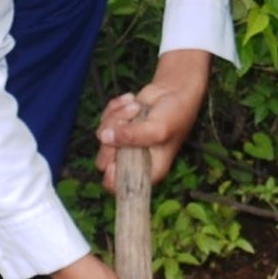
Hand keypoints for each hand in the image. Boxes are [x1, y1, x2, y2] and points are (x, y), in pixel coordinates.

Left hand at [95, 48, 210, 191]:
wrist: (175, 92)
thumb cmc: (175, 116)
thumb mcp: (157, 129)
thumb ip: (132, 137)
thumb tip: (105, 137)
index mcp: (146, 170)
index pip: (120, 186)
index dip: (112, 177)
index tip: (113, 161)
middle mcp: (131, 159)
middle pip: (104, 160)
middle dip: (113, 136)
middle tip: (126, 122)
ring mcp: (122, 142)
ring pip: (102, 134)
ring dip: (117, 115)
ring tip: (136, 106)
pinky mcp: (117, 125)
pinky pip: (104, 118)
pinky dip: (116, 107)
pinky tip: (131, 100)